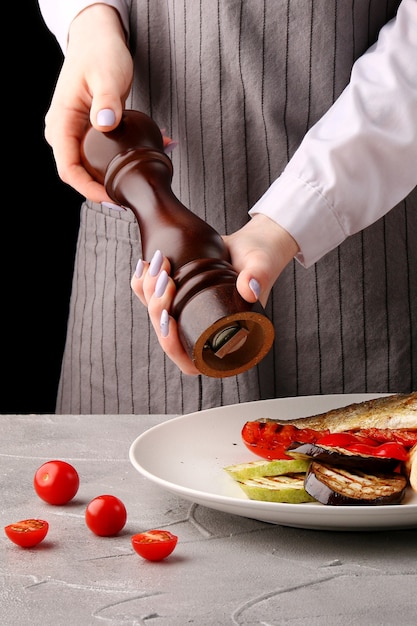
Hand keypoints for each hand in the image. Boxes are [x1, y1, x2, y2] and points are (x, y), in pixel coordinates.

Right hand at [44, 5, 132, 201]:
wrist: (98, 39)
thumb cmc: (98, 53)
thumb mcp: (106, 75)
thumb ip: (107, 101)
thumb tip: (104, 123)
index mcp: (61, 123)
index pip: (68, 170)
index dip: (89, 189)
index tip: (111, 199)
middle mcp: (65, 133)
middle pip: (82, 174)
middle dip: (108, 186)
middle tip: (135, 193)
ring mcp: (77, 134)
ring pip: (94, 166)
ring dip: (120, 172)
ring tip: (148, 172)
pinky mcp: (91, 133)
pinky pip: (104, 154)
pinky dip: (124, 158)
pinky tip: (152, 151)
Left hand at [131, 215, 298, 373]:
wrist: (253, 242)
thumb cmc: (262, 259)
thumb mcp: (262, 267)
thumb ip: (259, 277)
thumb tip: (249, 288)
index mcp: (224, 339)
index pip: (192, 361)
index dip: (173, 347)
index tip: (169, 319)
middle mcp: (202, 330)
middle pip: (167, 336)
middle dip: (156, 309)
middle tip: (165, 279)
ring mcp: (187, 315)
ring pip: (155, 316)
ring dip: (148, 293)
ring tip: (158, 265)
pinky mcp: (177, 297)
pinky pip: (151, 297)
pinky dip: (142, 283)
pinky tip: (144, 266)